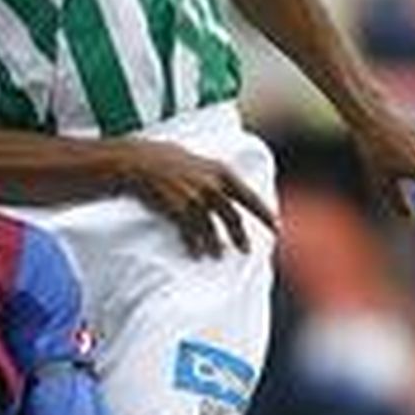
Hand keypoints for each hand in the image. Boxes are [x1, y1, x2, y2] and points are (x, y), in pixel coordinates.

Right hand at [118, 140, 278, 257]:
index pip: (249, 197)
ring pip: (212, 229)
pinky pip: (191, 234)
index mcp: (221, 171)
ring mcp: (195, 199)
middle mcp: (212, 185)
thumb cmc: (163, 159)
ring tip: (216, 256)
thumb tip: (224, 190)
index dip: (264, 214)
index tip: (277, 228)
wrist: (137, 162)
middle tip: (246, 250)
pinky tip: (197, 254)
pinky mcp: (178, 210)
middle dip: (240, 236)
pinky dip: (195, 246)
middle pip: (232, 217)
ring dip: (215, 245)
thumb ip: (213, 175)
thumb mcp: (197, 160)